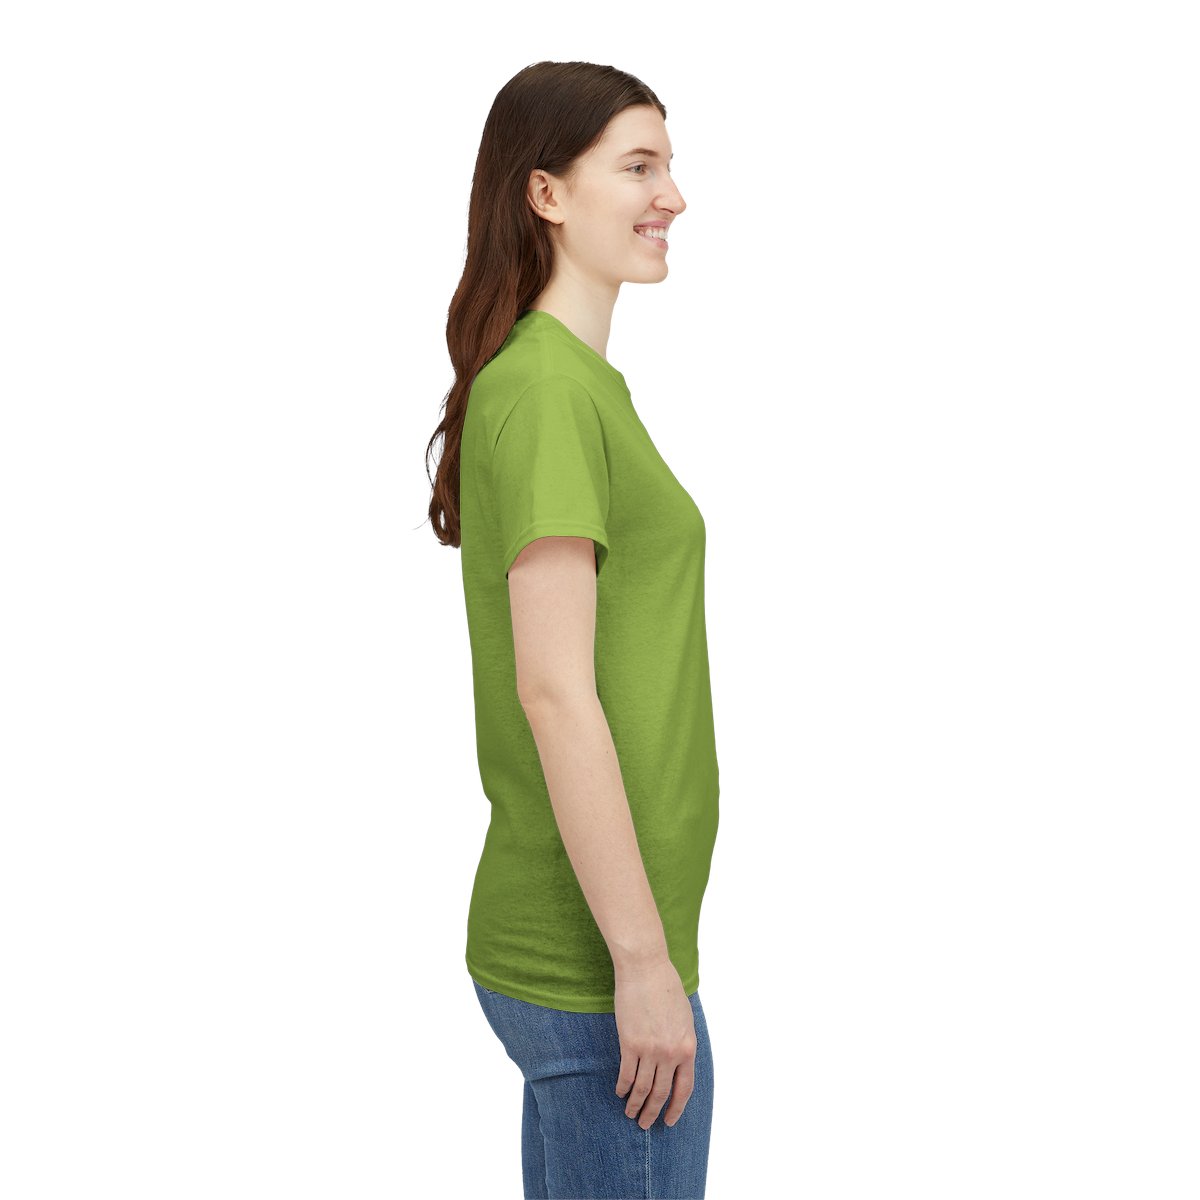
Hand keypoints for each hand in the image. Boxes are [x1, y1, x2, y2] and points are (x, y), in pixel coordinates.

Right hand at [613, 957, 697, 1129]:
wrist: (646, 969)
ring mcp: (650, 1050)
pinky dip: (623, 1086)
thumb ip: (683, 1042)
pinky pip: (626, 1074)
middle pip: (662, 1093)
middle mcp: (671, 1053)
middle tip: (645, 1124)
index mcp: (687, 1047)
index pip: (684, 1088)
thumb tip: (679, 1061)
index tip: (669, 1120)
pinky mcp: (629, 1043)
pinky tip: (620, 1092)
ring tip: (630, 1113)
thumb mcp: (685, 1018)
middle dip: (653, 1112)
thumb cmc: (666, 987)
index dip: (676, 1108)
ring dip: (635, 1104)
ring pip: (643, 1088)